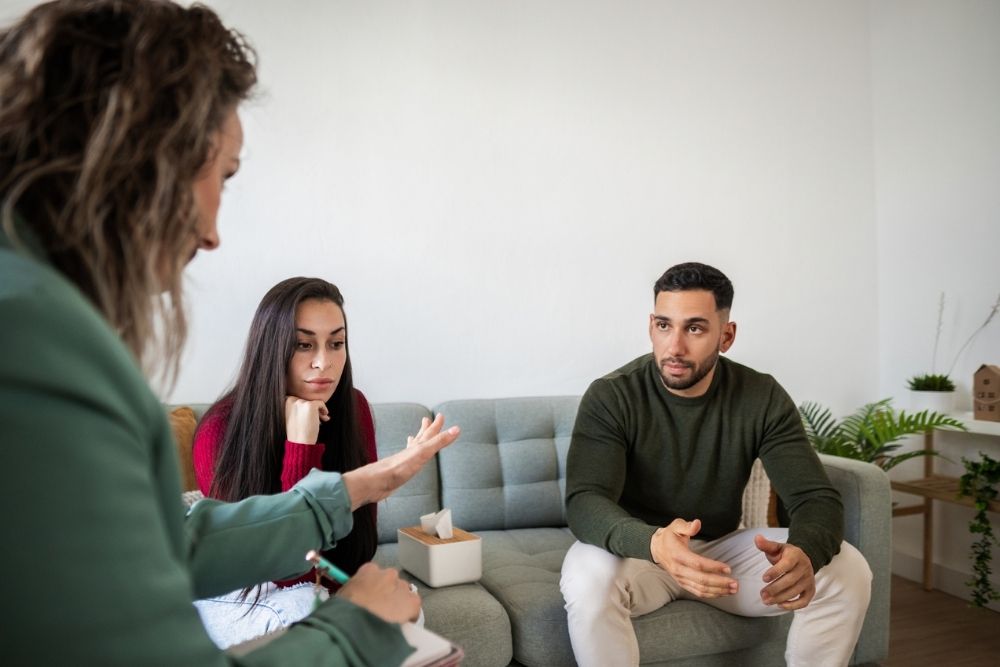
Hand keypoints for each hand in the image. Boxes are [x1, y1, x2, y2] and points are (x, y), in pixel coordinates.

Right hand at [285, 396, 329, 443]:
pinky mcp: (310, 405)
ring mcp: (301, 402)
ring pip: (314, 403)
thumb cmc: (297, 432)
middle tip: (318, 419)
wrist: (299, 442)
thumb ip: (298, 409)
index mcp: (285, 402)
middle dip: (313, 410)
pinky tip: (325, 416)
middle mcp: (291, 400)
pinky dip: (324, 409)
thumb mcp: (293, 417)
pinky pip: (320, 403)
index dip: (305, 409)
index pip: (299, 400)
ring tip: (322, 419)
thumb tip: (309, 402)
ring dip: (318, 411)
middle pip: (307, 401)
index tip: (309, 417)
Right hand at [334, 562, 420, 622]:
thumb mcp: (343, 595)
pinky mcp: (412, 602)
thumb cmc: (343, 611)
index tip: (373, 599)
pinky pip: (414, 609)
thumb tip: (357, 600)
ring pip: (404, 595)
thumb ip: (355, 591)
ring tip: (391, 620)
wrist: (354, 623)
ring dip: (399, 605)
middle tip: (381, 611)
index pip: (376, 575)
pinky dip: (410, 616)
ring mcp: (402, 587)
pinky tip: (401, 625)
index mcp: (369, 570)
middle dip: (389, 596)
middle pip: (393, 584)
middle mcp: (388, 574)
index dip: (375, 589)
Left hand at [342, 414, 459, 509]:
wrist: (376, 482)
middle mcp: (410, 452)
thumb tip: (456, 429)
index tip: (441, 416)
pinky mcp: (398, 471)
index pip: (430, 433)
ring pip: (412, 448)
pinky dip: (408, 457)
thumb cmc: (398, 468)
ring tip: (414, 436)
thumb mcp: (423, 453)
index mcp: (417, 447)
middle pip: (419, 437)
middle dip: (425, 429)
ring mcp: (403, 461)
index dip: (437, 425)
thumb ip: (439, 442)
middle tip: (427, 419)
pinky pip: (407, 461)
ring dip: (415, 440)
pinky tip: (406, 460)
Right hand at [650, 519, 736, 597]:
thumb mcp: (676, 526)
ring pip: (700, 589)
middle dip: (720, 583)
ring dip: (718, 591)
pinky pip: (697, 592)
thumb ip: (687, 526)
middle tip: (735, 583)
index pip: (697, 564)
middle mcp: (678, 569)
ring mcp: (680, 578)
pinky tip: (722, 593)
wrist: (657, 548)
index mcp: (677, 554)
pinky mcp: (682, 583)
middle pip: (701, 580)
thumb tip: (697, 524)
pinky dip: (711, 594)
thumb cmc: (670, 535)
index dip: (713, 567)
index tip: (728, 568)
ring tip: (733, 590)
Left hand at [754, 534, 814, 609]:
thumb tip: (756, 538)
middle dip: (775, 589)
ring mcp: (808, 580)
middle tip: (762, 594)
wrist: (803, 559)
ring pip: (795, 592)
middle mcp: (805, 568)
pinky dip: (793, 605)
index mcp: (796, 556)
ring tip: (766, 601)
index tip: (763, 578)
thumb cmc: (786, 554)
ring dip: (780, 598)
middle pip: (790, 581)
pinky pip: (804, 601)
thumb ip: (766, 545)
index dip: (775, 572)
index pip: (786, 565)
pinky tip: (780, 605)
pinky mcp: (810, 590)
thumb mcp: (777, 547)